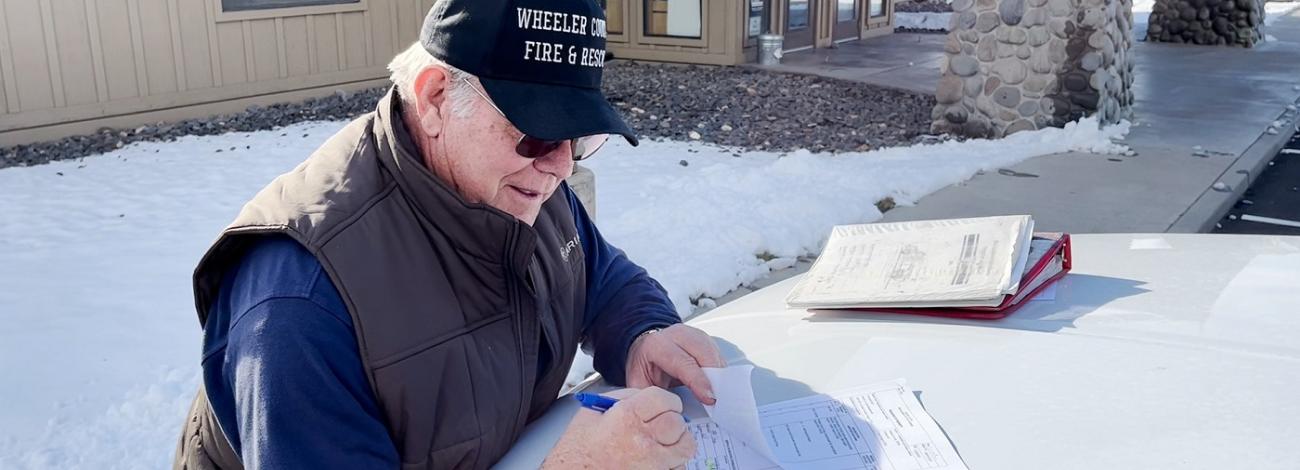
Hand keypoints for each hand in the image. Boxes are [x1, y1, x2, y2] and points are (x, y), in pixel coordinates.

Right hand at [543, 387, 695, 468]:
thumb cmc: (576, 451)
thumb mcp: (591, 412)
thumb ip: (621, 399)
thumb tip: (644, 396)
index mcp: (626, 417)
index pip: (664, 399)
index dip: (668, 401)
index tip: (668, 405)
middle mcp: (641, 440)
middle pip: (677, 422)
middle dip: (675, 421)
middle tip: (667, 424)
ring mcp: (650, 464)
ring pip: (684, 447)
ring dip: (678, 443)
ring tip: (667, 443)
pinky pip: (677, 469)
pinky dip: (673, 465)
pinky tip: (659, 461)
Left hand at [625, 324, 725, 404]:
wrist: (645, 348)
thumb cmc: (643, 366)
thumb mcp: (639, 383)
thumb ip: (652, 398)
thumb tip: (668, 415)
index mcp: (657, 345)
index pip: (683, 363)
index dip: (699, 382)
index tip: (710, 398)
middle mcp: (677, 336)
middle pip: (704, 355)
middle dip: (714, 379)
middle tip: (719, 400)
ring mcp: (693, 335)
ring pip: (714, 355)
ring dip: (719, 376)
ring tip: (719, 394)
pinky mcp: (705, 339)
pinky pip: (718, 355)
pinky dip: (720, 372)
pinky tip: (716, 384)